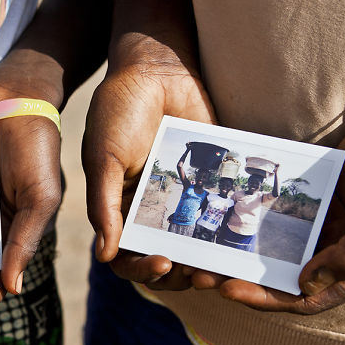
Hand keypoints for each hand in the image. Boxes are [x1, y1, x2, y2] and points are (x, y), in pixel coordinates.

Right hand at [82, 33, 215, 287]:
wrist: (155, 69)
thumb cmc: (119, 112)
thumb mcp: (104, 158)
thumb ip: (104, 205)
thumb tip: (105, 255)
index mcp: (116, 208)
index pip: (124, 256)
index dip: (139, 269)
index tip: (160, 263)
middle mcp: (147, 208)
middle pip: (161, 258)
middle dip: (178, 274)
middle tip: (199, 276)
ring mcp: (180, 196)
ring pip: (193, 243)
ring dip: (204, 261)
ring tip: (221, 268)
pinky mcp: (208, 180)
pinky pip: (218, 212)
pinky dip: (227, 229)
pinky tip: (240, 238)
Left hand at [192, 118, 344, 311]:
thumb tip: (302, 288)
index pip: (303, 298)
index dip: (264, 300)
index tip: (227, 290)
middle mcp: (337, 251)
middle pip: (280, 275)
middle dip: (241, 276)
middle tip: (200, 272)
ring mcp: (325, 225)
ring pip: (274, 246)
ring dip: (241, 248)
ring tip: (204, 246)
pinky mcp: (317, 200)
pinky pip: (279, 213)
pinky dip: (253, 215)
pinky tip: (224, 212)